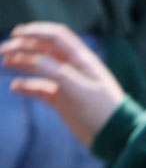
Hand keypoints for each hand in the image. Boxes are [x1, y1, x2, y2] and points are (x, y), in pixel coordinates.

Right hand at [0, 21, 124, 146]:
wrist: (113, 135)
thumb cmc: (100, 109)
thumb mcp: (78, 88)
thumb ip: (57, 72)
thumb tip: (34, 57)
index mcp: (81, 59)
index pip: (57, 37)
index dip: (37, 32)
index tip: (16, 33)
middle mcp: (74, 68)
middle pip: (45, 50)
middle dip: (24, 47)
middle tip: (2, 51)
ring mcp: (67, 84)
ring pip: (41, 68)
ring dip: (22, 63)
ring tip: (4, 63)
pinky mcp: (63, 101)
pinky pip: (41, 89)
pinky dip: (27, 86)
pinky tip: (14, 87)